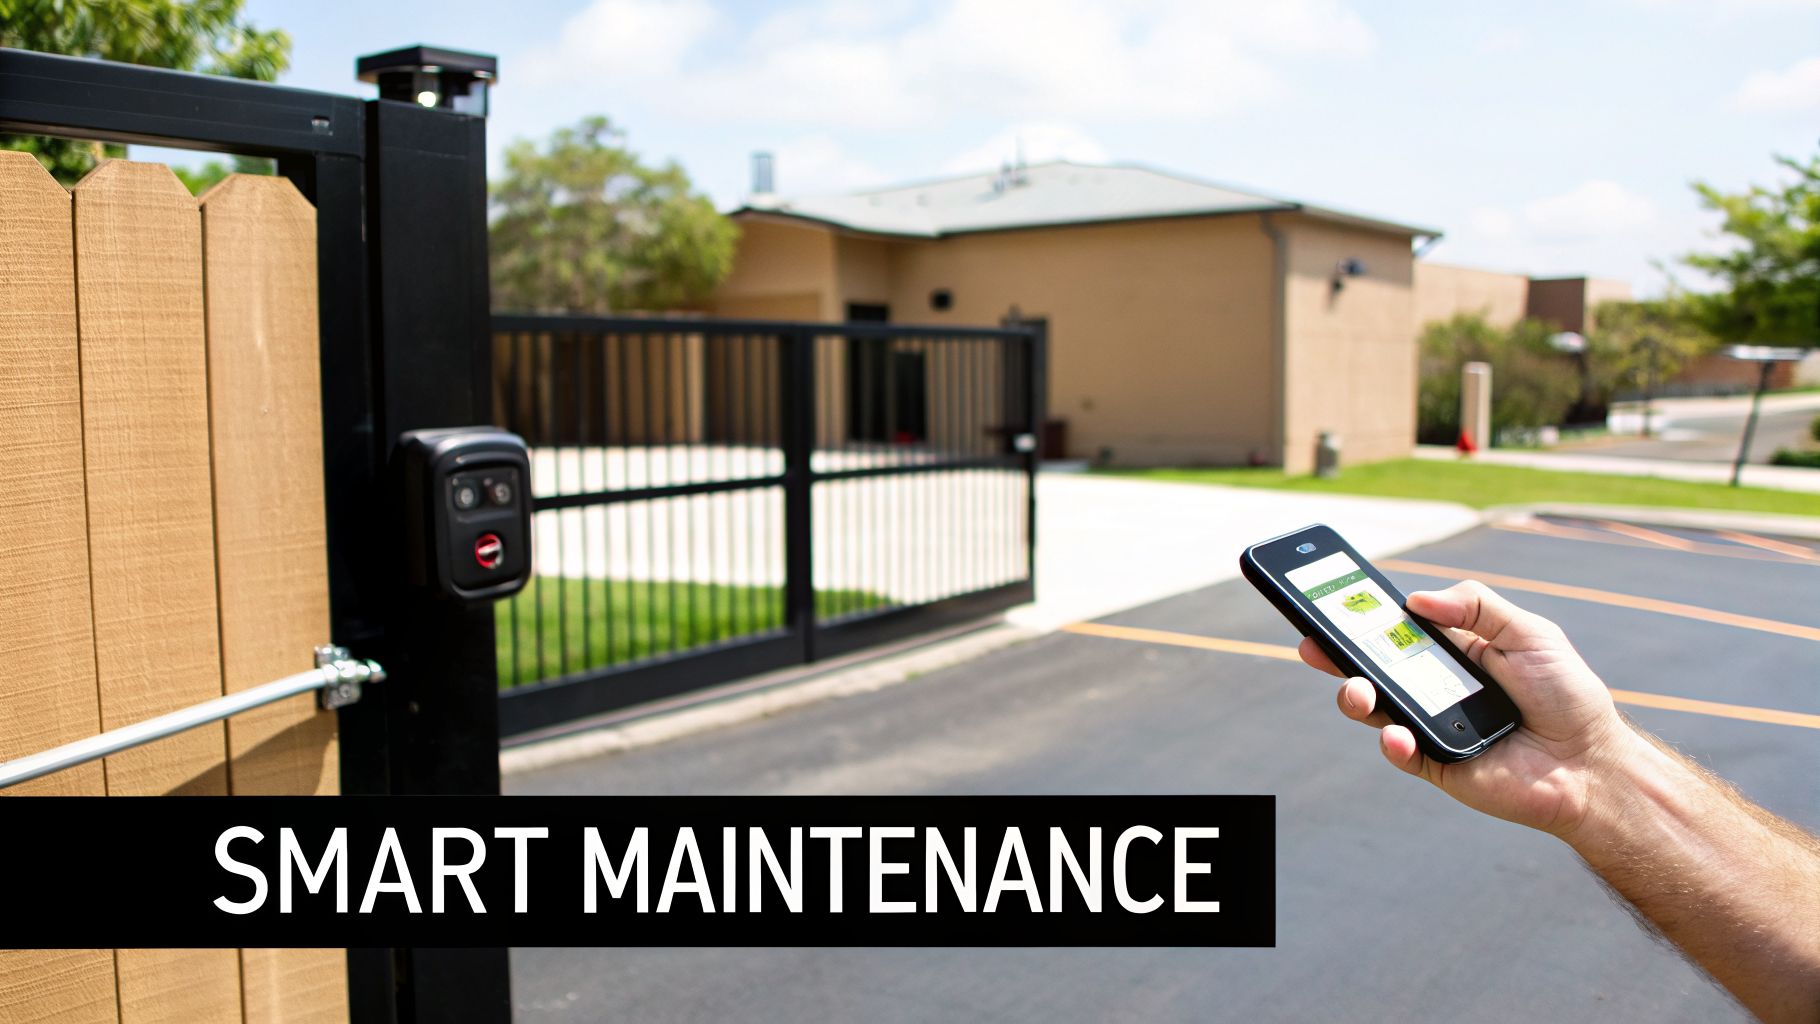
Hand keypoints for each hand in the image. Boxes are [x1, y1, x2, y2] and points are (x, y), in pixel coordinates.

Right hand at [1298, 580, 1633, 836]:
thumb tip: (1416, 598)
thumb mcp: (1530, 633)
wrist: (1592, 764)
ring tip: (1357, 691)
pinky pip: (1401, 752)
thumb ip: (1477, 605)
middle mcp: (1434, 687)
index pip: (1397, 630)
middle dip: (1336, 655)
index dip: (1361, 619)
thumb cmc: (1567, 695)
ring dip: (1355, 697)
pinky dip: (1393, 744)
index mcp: (1452, 651)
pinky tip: (1399, 736)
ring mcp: (1431, 726)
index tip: (1328, 604)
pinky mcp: (1436, 763)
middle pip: (1372, 667)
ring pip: (1375, 710)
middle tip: (1313, 645)